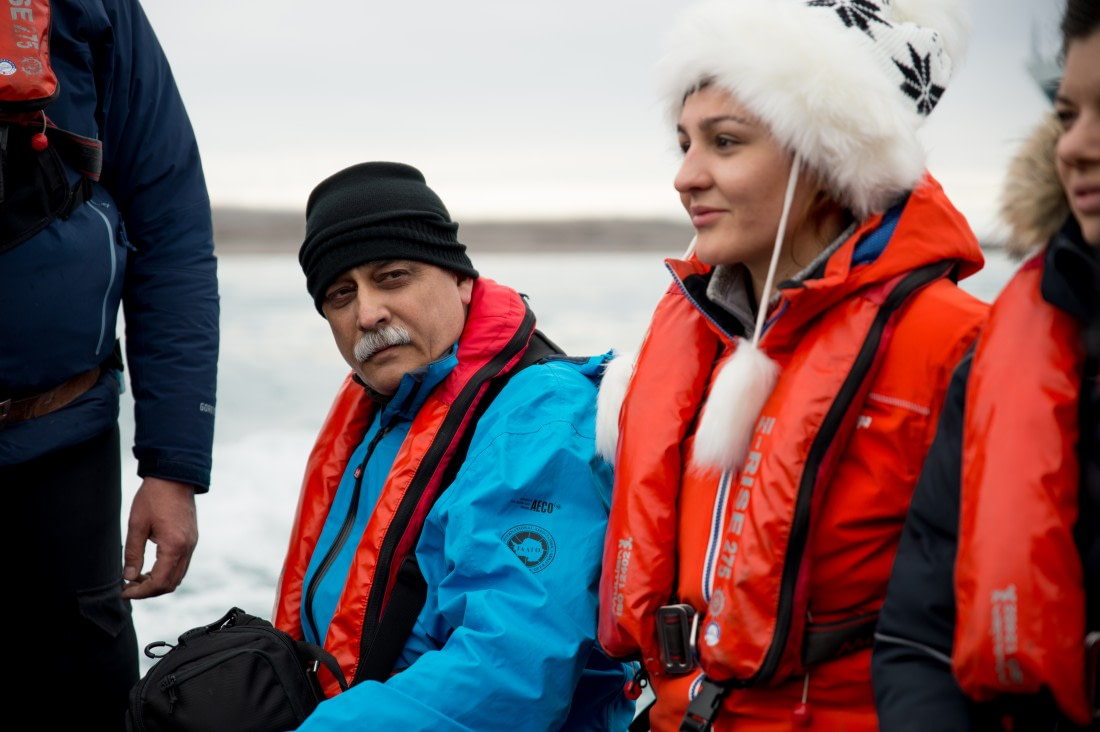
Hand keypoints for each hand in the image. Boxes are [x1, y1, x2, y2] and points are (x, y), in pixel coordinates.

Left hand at [122, 477, 198, 599]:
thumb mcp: (137, 524)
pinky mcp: (192, 539)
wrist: (175, 476)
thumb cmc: (155, 497)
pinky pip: (181, 564)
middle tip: (130, 586)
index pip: (159, 582)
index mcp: (174, 546)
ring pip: (178, 576)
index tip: (124, 591)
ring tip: (138, 576)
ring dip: (159, 581)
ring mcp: (192, 544)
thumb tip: (129, 576)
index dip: (140, 592)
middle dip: (149, 590)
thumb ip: (133, 553)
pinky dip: (166, 571)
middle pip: (171, 584)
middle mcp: (187, 548)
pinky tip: (151, 565)